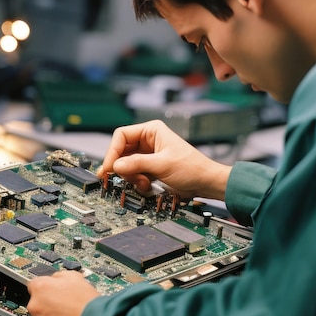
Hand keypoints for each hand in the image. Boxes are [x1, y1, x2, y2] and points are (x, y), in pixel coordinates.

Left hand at [27, 270, 100, 315]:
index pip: (34, 284)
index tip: (50, 291)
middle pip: (37, 301)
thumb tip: (55, 279)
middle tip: (62, 304)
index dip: (45, 287)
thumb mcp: (74, 276)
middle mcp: (35, 304)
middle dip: (47, 302)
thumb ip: (59, 276)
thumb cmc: (87, 301)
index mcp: (41, 287)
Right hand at [97, 119, 231, 199]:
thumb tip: (116, 165)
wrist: (206, 183)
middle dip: (123, 167)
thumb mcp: (163, 165)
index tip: (109, 167)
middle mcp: (147, 140)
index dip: (112, 152)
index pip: (121, 136)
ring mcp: (148, 155)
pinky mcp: (149, 167)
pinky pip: (133, 173)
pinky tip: (147, 185)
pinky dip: (137, 181)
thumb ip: (138, 163)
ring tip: (144, 183)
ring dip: (131, 176)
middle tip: (126, 178)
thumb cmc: (192, 168)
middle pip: (121, 151)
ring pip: (126, 164)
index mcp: (151, 131)